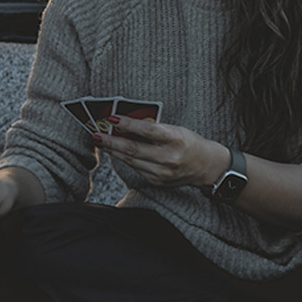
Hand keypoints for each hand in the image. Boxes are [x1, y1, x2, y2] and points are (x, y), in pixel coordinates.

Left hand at [102, 119, 229, 190]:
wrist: (206, 166)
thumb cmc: (188, 142)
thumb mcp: (175, 129)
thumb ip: (152, 127)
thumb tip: (125, 124)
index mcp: (175, 140)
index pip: (147, 131)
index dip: (128, 124)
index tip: (112, 119)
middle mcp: (169, 159)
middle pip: (133, 149)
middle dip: (111, 141)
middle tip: (95, 134)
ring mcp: (162, 173)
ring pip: (131, 160)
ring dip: (113, 151)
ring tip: (100, 141)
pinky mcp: (157, 182)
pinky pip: (136, 168)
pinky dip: (124, 159)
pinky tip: (115, 151)